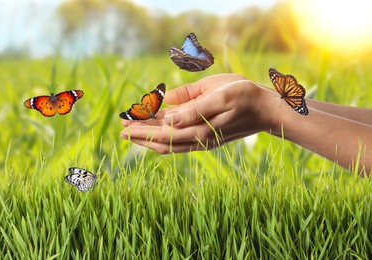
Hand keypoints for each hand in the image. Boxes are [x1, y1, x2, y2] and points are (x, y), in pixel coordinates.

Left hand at [120, 74, 278, 152]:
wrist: (267, 109)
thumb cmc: (244, 96)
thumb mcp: (219, 95)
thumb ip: (193, 107)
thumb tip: (168, 117)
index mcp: (199, 129)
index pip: (163, 133)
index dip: (142, 129)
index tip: (124, 125)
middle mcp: (199, 139)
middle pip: (163, 141)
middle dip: (141, 135)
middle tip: (121, 129)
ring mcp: (202, 140)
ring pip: (170, 142)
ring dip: (150, 136)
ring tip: (133, 130)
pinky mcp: (206, 136)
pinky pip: (179, 139)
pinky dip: (164, 135)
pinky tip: (157, 129)